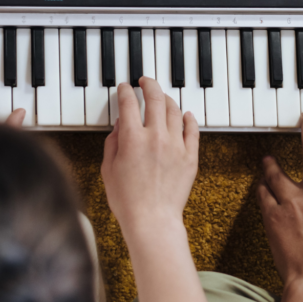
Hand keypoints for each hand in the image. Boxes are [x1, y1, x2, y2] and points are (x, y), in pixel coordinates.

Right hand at [101, 78, 199, 239]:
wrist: (152, 220)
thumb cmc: (127, 200)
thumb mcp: (108, 169)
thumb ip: (113, 142)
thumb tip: (120, 124)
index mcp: (133, 139)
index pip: (129, 103)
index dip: (125, 91)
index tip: (125, 88)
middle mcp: (156, 137)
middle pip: (155, 98)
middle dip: (149, 84)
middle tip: (145, 81)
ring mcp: (176, 145)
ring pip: (175, 110)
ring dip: (167, 99)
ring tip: (162, 98)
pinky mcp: (191, 156)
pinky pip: (193, 130)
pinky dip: (189, 118)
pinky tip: (186, 114)